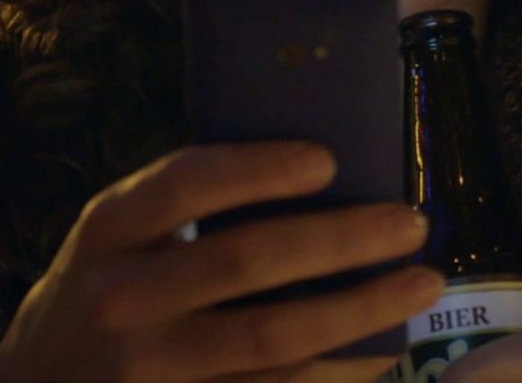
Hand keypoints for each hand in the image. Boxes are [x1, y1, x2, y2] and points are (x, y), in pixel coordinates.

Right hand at [0, 141, 441, 382]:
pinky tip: (382, 350)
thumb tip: (320, 170)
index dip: (259, 170)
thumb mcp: (114, 241)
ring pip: (275, 340)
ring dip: (361, 312)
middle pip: (247, 262)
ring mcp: (151, 371)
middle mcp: (123, 299)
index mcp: (107, 232)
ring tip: (422, 283)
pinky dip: (338, 373)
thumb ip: (184, 208)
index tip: (329, 161)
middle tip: (410, 223)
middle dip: (342, 240)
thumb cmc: (99, 296)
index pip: (184, 185)